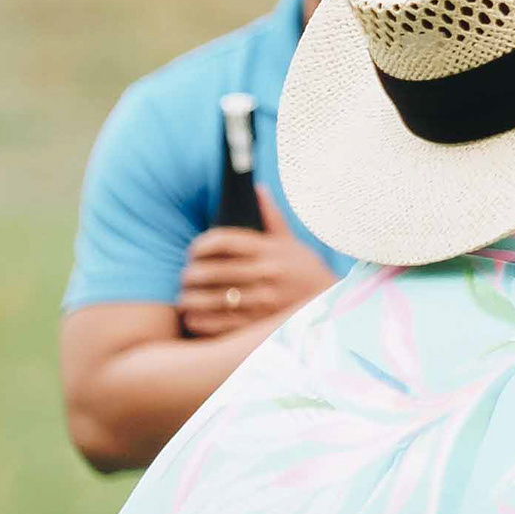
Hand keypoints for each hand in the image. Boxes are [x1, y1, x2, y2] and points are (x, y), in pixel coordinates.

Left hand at [177, 190, 332, 337]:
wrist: (330, 306)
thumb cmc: (306, 271)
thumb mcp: (291, 242)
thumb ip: (271, 217)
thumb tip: (256, 188)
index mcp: (269, 250)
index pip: (225, 241)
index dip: (202, 245)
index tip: (193, 250)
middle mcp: (265, 274)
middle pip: (214, 271)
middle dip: (191, 274)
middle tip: (185, 276)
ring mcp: (262, 302)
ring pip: (213, 300)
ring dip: (191, 299)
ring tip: (184, 298)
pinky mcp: (259, 325)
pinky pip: (221, 324)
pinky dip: (201, 322)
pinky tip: (193, 318)